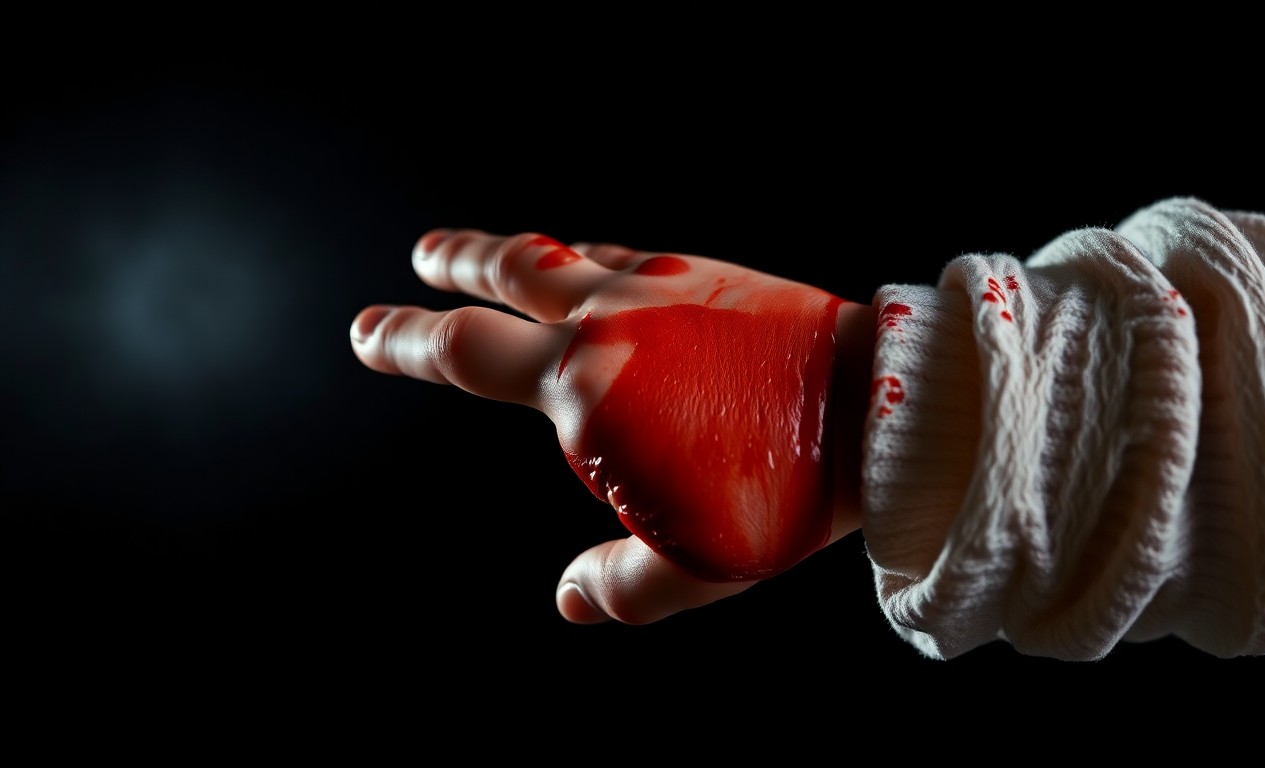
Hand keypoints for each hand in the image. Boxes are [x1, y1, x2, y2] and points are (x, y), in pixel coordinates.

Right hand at [350, 230, 873, 623]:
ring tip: (463, 250)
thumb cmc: (782, 490)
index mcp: (589, 391)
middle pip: (500, 283)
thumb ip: (620, 587)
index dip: (404, 341)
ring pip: (555, 256)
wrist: (874, 407)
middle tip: (409, 270)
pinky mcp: (702, 271)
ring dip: (499, 252)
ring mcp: (657, 288)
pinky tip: (577, 261)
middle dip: (441, 279)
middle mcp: (610, 325)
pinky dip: (579, 257)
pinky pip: (618, 255)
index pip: (465, 356)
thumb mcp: (695, 566)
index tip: (365, 331)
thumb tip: (566, 601)